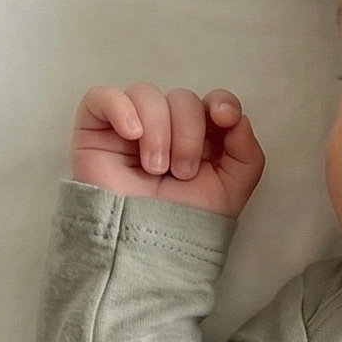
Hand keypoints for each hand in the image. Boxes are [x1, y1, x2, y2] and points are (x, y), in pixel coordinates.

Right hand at [70, 83, 265, 217]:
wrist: (147, 249)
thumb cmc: (186, 223)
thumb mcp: (232, 190)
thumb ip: (246, 151)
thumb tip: (234, 115)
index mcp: (200, 139)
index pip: (212, 101)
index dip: (222, 102)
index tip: (224, 118)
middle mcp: (166, 129)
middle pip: (182, 98)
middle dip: (188, 133)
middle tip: (183, 172)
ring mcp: (130, 127)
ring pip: (146, 93)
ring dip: (159, 130)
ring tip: (155, 169)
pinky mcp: (95, 130)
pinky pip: (102, 97)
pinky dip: (120, 108)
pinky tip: (132, 135)